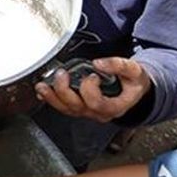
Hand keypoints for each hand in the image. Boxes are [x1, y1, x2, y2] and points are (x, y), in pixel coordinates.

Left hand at [35, 57, 151, 122]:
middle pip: (77, 107)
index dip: (90, 90)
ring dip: (52, 97)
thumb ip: (119, 65)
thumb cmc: (134, 82)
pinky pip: (63, 107)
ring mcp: (88, 112)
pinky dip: (51, 99)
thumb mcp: (134, 71)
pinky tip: (42, 91)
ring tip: (42, 86)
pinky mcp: (80, 107)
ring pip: (67, 110)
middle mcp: (99, 113)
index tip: (92, 75)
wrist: (134, 90)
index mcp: (115, 107)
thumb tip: (98, 63)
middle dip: (65, 91)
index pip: (97, 104)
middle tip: (61, 74)